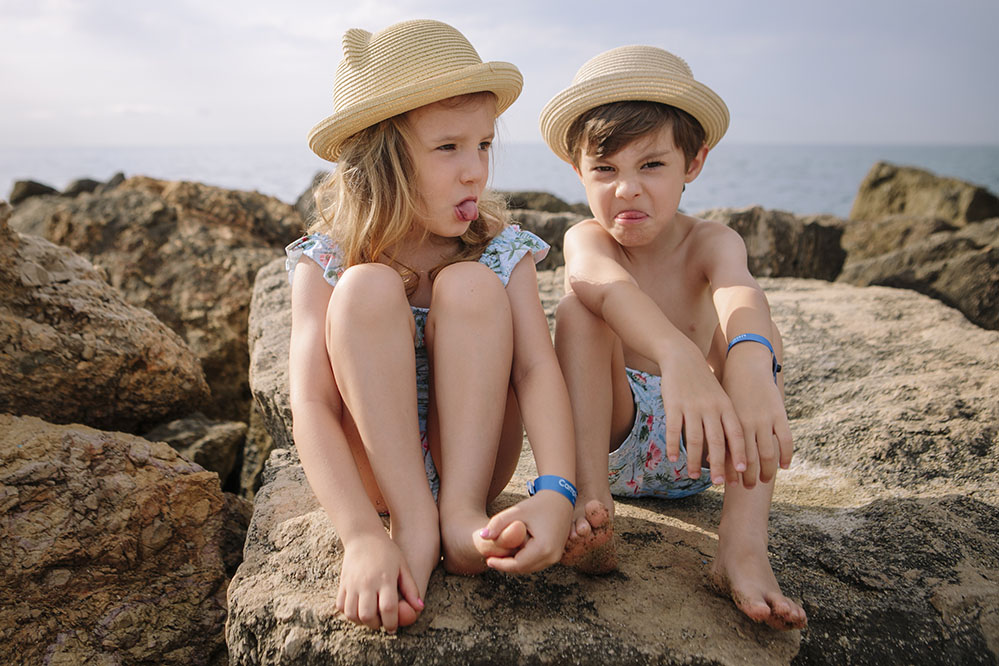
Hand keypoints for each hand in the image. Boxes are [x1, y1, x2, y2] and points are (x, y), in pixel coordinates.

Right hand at [336, 531, 423, 632]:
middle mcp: (367, 582)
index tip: (393, 627)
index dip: (391, 622)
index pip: (388, 608)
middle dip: (376, 625)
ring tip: (370, 616)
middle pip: (367, 615)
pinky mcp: (342, 583)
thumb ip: (411, 588)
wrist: (363, 537)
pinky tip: (359, 609)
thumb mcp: (403, 567)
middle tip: (382, 622)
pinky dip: (349, 613)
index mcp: (385, 578)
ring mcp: (352, 583)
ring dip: (361, 621)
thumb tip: (419, 608)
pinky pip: (341, 606)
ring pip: (352, 614)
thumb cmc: (387, 552)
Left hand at [479, 491, 573, 573]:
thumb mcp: (516, 512)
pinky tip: (512, 553)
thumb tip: (482, 536)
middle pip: (524, 568)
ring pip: (530, 567)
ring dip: (515, 564)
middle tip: (491, 560)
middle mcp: (553, 556)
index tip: (487, 560)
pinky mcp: (556, 554)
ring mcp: (556, 556)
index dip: (501, 564)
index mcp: (544, 547)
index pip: (518, 564)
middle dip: (507, 566)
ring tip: (499, 557)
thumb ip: (498, 523)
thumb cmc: (537, 505)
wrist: (559, 499)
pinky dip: (524, 560)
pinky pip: (536, 562)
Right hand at [659, 351, 746, 485]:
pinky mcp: (673, 405)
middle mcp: (710, 408)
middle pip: (716, 441)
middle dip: (718, 464)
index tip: (742, 472)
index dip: (739, 453)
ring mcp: (691, 406)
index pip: (735, 434)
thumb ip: (725, 421)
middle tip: (719, 483)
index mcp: (725, 406)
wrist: (683, 357)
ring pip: (693, 439)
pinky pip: (673, 429)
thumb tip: (730, 450)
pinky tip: (673, 459)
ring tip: (693, 476)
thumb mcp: (720, 398)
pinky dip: (672, 445)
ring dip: (693, 460)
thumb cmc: (704, 383)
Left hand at [721, 353, 792, 486]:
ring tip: (762, 481)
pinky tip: (783, 467)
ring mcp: (763, 419)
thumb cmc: (725, 390)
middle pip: (746, 458)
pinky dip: (786, 455)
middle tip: (745, 488)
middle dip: (746, 476)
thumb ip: (712, 430)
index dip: (728, 470)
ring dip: (765, 471)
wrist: (744, 364)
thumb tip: (704, 456)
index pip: (726, 453)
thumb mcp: (714, 408)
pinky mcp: (779, 413)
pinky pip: (786, 440)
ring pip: (766, 454)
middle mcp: (744, 423)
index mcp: (725, 422)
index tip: (727, 484)